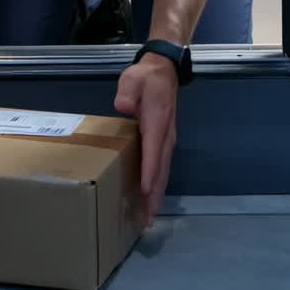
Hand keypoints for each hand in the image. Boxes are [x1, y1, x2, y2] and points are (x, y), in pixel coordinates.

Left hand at [114, 53, 177, 227]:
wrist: (164, 70)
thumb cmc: (146, 77)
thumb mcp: (133, 78)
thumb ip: (127, 92)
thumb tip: (122, 106)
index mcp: (156, 123)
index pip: (153, 152)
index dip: (150, 173)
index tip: (146, 193)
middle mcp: (165, 136)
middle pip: (161, 169)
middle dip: (155, 195)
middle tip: (147, 219)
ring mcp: (166, 139)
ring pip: (163, 171)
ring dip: (157, 193)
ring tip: (149, 215)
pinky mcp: (164, 140)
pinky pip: (161, 165)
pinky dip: (158, 182)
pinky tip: (151, 194)